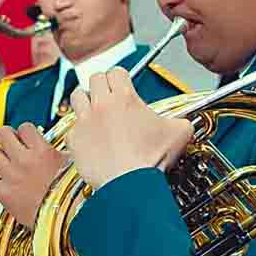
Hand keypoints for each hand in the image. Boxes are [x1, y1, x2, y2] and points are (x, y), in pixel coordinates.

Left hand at [0, 122, 70, 227]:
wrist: (67, 219)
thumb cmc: (73, 195)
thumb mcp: (73, 166)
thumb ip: (63, 153)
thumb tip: (69, 144)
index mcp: (42, 151)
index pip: (24, 127)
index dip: (25, 131)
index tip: (26, 137)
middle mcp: (24, 160)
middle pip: (2, 133)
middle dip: (6, 136)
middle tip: (10, 143)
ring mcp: (11, 176)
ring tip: (4, 161)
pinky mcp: (4, 194)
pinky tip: (3, 184)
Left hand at [62, 72, 187, 191]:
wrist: (129, 183)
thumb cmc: (150, 160)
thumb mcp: (178, 134)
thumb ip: (181, 121)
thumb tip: (183, 123)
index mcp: (124, 98)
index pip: (117, 72)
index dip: (121, 77)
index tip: (123, 84)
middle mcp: (101, 105)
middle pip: (95, 79)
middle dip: (102, 85)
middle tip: (108, 95)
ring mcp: (84, 121)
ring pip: (77, 96)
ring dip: (85, 100)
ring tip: (93, 109)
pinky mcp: (74, 140)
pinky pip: (71, 127)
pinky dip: (79, 130)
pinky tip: (89, 138)